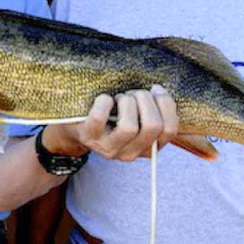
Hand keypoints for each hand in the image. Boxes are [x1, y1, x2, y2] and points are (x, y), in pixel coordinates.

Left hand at [43, 85, 177, 160]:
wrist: (74, 127)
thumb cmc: (110, 115)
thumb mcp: (135, 117)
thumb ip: (151, 110)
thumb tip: (160, 91)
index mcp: (147, 147)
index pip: (169, 130)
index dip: (166, 105)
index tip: (155, 89)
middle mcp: (130, 153)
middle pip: (153, 126)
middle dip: (145, 100)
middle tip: (132, 94)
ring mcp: (109, 148)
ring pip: (130, 127)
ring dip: (126, 102)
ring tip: (117, 98)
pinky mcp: (90, 138)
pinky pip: (100, 118)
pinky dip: (104, 102)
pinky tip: (103, 99)